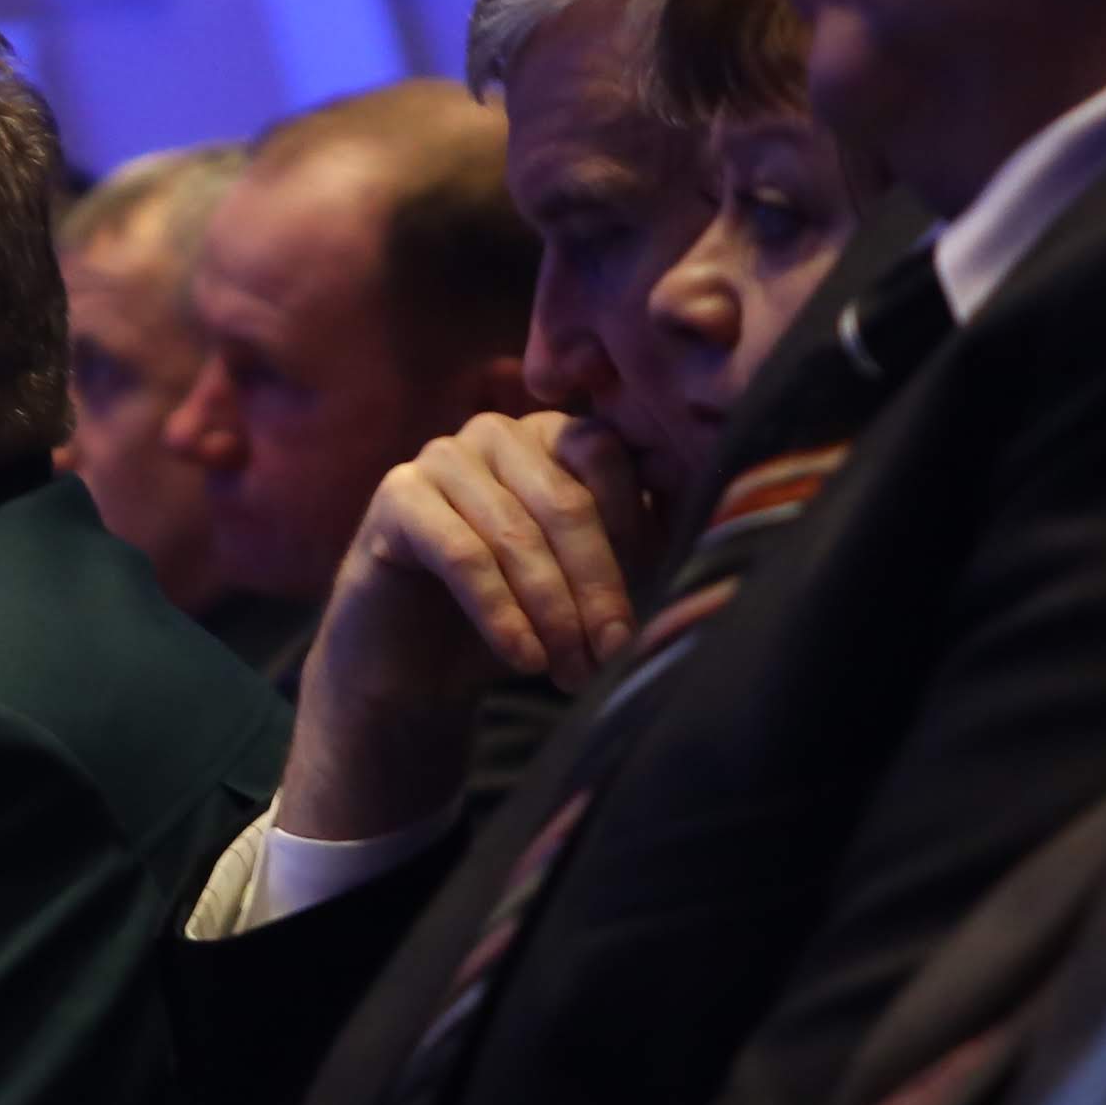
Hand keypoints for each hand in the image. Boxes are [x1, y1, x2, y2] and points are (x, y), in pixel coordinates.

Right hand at [281, 411, 644, 842]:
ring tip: (569, 672)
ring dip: (551, 612)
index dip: (632, 535)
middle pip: (566, 500)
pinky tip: (523, 658)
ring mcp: (442, 457)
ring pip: (516, 532)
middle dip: (596, 586)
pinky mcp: (397, 496)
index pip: (610, 459)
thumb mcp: (585, 584)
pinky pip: (462, 552)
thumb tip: (708, 537)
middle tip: (612, 652)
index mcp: (553, 434)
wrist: (413, 664)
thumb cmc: (511, 616)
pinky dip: (499, 612)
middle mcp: (498, 432)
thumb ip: (634, 551)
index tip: (637, 611)